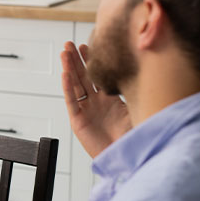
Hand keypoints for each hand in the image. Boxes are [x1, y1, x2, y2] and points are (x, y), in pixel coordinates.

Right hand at [61, 42, 131, 157]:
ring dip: (69, 68)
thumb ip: (129, 91)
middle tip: (69, 43)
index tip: (87, 45)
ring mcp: (86, 111)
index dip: (90, 61)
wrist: (127, 156)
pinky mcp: (78, 121)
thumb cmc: (134, 137)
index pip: (96, 76)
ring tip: (64, 52)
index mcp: (110, 100)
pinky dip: (68, 87)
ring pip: (75, 85)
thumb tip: (135, 69)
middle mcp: (96, 104)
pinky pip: (71, 101)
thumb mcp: (135, 108)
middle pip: (83, 77)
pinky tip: (65, 74)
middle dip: (76, 59)